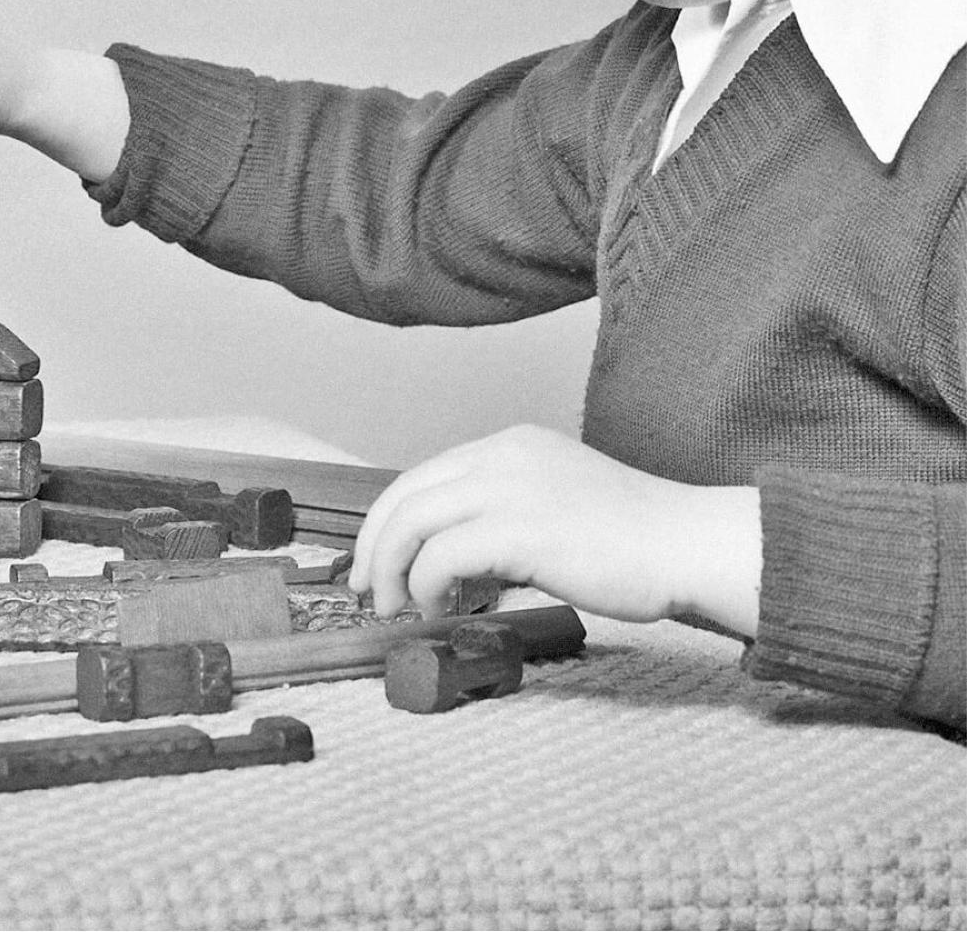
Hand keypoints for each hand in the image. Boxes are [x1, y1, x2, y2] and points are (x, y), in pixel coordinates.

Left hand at [348, 424, 760, 632]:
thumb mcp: (552, 507)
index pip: (423, 477)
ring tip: (395, 607)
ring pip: (413, 520)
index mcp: (510, 446)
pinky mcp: (522, 528)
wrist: (689, 545)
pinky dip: (426, 584)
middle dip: (374, 546)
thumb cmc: (633, 541)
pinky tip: (437, 609)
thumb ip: (501, 519)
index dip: (387, 522)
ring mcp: (511, 488)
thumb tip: (448, 562)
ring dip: (391, 568)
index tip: (375, 563)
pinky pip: (443, 554)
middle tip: (367, 591)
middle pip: (405, 495)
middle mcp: (503, 456)